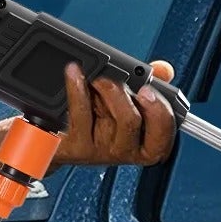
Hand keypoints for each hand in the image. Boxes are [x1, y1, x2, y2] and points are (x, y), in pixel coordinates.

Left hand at [55, 60, 177, 167]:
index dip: (161, 113)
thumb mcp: (122, 100)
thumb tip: (163, 70)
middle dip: (128, 94)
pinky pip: (82, 115)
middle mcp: (124, 150)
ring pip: (118, 120)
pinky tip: (74, 75)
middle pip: (136, 122)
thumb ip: (146, 82)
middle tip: (124, 80)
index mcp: (141, 142)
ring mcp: (101, 151)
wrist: (57, 139)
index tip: (148, 90)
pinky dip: (78, 89)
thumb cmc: (94, 119)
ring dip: (109, 89)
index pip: (164, 137)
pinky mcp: (77, 147)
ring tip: (98, 76)